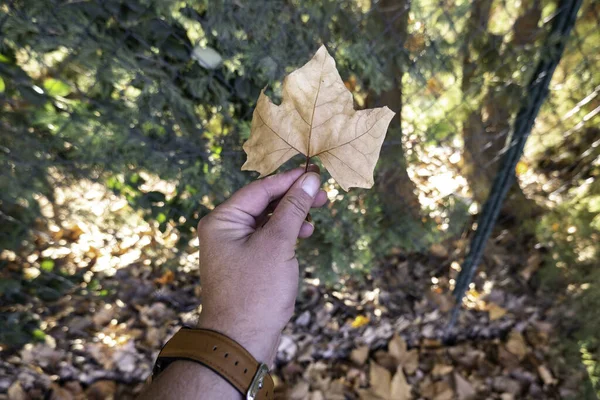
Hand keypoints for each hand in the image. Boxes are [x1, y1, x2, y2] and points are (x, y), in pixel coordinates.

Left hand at [195, 166, 326, 363]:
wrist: (241, 341)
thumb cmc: (256, 291)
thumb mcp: (278, 243)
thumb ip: (293, 208)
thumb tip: (309, 180)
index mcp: (222, 220)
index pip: (259, 189)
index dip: (289, 180)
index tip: (315, 173)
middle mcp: (224, 230)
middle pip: (263, 203)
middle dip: (293, 198)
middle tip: (322, 195)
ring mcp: (233, 248)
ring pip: (267, 221)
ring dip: (292, 216)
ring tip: (315, 217)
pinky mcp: (245, 263)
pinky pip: (267, 239)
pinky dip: (286, 235)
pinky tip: (304, 234)